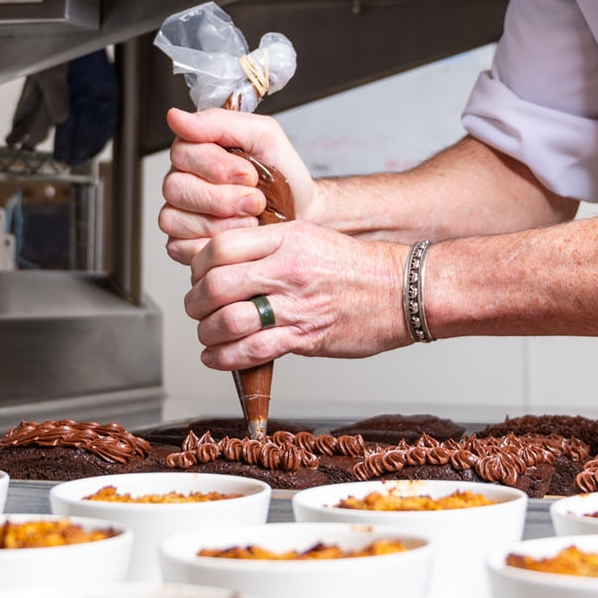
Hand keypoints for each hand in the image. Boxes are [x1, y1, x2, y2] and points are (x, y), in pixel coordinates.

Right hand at [157, 107, 318, 263]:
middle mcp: (182, 180)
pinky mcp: (182, 244)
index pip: (182, 152)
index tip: (249, 173)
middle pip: (175, 187)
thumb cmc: (282, 175)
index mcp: (196, 150)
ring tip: (251, 219)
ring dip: (220, 222)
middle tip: (255, 200)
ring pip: (173, 218)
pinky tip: (235, 236)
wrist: (302, 212)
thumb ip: (220, 123)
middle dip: (221, 198)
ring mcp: (179, 213)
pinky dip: (211, 245)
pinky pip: (179, 246)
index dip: (216, 166)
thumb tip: (176, 117)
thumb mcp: (263, 136)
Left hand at [182, 221, 408, 370]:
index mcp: (286, 238)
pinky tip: (217, 358)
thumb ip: (270, 248)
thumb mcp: (311, 238)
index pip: (220, 247)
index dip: (197, 266)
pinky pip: (251, 350)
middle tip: (196, 310)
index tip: (198, 278)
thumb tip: (229, 264)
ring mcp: (295, 304)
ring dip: (206, 333)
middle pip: (215, 284)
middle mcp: (287, 268)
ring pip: (227, 319)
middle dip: (195, 303)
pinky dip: (224, 359)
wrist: (402, 291)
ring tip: (207, 336)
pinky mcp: (305, 336)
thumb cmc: (358, 268)